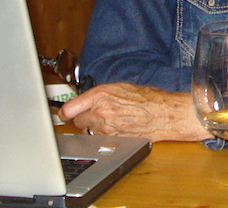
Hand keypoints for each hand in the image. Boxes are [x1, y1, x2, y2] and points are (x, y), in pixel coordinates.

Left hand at [59, 82, 209, 141]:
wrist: (163, 113)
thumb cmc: (147, 98)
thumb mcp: (120, 87)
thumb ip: (99, 95)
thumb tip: (83, 101)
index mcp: (100, 95)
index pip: (69, 108)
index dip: (65, 111)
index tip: (65, 112)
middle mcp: (100, 112)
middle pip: (76, 122)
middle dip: (82, 119)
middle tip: (93, 115)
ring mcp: (106, 128)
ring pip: (87, 132)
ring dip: (92, 128)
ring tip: (107, 121)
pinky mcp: (112, 139)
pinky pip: (98, 139)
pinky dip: (102, 136)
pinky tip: (114, 128)